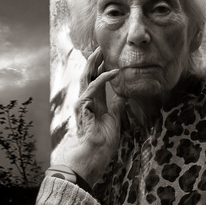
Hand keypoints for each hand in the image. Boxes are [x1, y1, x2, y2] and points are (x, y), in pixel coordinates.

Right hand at [48, 46, 122, 187]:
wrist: (93, 156)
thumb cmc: (101, 144)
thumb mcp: (114, 121)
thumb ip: (117, 107)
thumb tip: (123, 96)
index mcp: (92, 105)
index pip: (95, 82)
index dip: (100, 69)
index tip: (106, 58)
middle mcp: (85, 102)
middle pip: (87, 77)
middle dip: (93, 62)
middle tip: (100, 48)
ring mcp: (82, 104)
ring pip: (85, 78)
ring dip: (93, 64)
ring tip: (100, 52)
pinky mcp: (83, 107)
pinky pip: (93, 88)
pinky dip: (103, 78)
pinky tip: (113, 71)